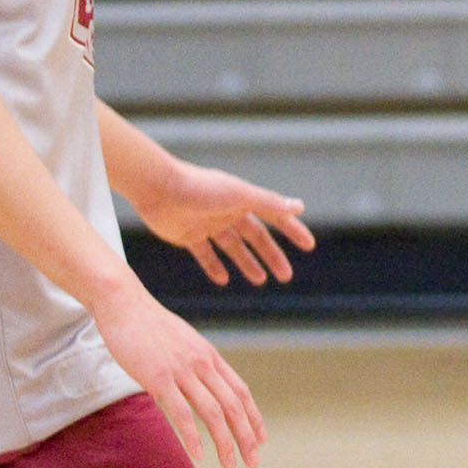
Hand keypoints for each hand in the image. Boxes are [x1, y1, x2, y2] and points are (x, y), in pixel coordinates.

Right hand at [92, 278, 267, 467]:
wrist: (125, 305)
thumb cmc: (149, 326)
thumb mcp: (182, 343)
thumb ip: (194, 364)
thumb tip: (199, 385)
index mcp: (210, 356)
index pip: (240, 391)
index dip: (253, 416)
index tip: (261, 438)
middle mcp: (202, 363)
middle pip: (233, 404)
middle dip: (247, 435)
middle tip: (254, 461)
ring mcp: (182, 370)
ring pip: (213, 411)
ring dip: (225, 441)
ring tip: (232, 465)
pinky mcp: (158, 378)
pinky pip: (181, 412)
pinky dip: (192, 436)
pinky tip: (199, 455)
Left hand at [136, 160, 313, 287]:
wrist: (158, 189)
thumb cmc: (201, 187)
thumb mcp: (240, 195)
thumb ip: (269, 202)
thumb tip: (300, 207)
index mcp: (244, 199)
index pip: (275, 217)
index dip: (292, 231)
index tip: (308, 245)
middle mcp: (229, 211)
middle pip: (256, 237)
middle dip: (271, 256)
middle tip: (286, 276)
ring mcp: (209, 224)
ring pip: (233, 248)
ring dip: (247, 264)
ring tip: (260, 281)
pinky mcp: (188, 236)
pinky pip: (205, 255)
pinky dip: (214, 267)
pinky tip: (223, 280)